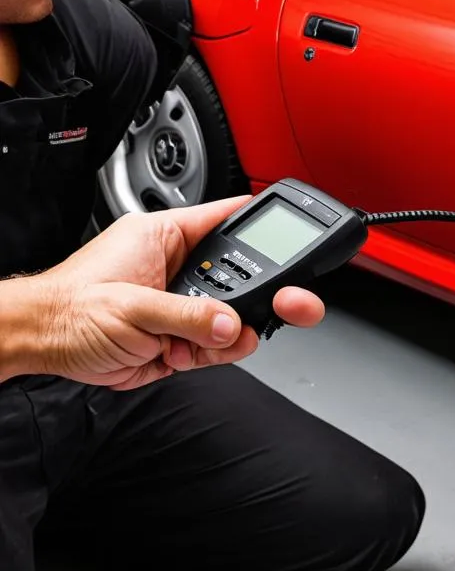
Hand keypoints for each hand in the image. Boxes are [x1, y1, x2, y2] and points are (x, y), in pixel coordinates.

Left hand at [25, 196, 325, 389]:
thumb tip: (231, 323)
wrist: (39, 346)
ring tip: (230, 337)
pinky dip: (219, 351)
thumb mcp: (132, 306)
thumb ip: (187, 315)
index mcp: (166, 236)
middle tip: (294, 302)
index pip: (229, 218)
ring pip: (233, 314)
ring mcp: (179, 303)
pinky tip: (209, 351)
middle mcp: (178, 267)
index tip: (298, 232)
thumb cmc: (68, 309)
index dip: (266, 224)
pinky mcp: (177, 335)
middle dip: (264, 292)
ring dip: (236, 330)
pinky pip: (216, 343)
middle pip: (242, 273)